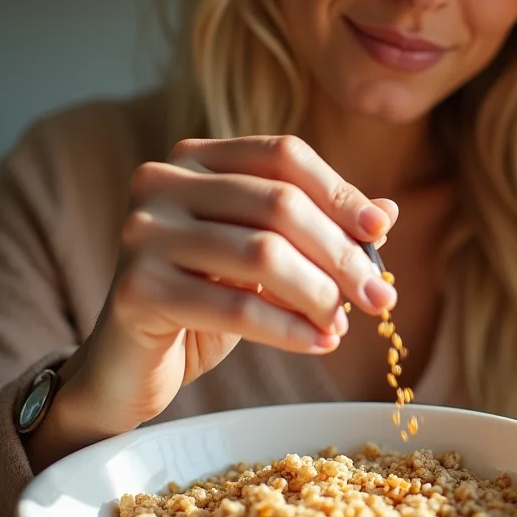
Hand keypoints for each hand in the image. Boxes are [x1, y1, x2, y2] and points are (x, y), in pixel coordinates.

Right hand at [44, 136, 397, 450]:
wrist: (130, 360)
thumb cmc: (204, 299)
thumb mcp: (262, 256)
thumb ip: (316, 227)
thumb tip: (386, 212)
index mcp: (194, 159)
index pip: (283, 156)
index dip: (339, 192)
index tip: (380, 232)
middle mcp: (162, 182)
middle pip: (279, 203)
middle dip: (341, 253)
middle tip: (377, 296)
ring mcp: (143, 232)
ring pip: (263, 253)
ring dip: (320, 294)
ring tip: (344, 323)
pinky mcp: (136, 289)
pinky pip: (237, 307)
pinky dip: (290, 329)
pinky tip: (319, 343)